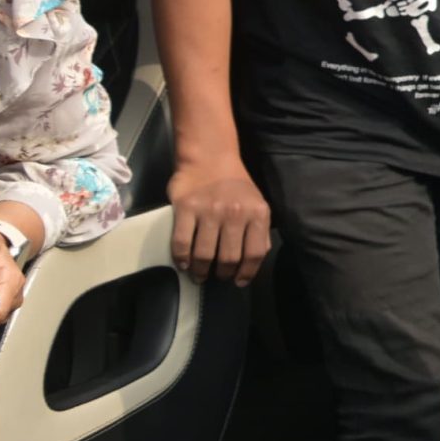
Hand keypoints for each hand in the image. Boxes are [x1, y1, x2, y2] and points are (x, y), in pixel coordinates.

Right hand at [167, 159, 271, 285]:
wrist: (209, 158)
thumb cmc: (235, 185)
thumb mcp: (257, 204)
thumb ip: (258, 231)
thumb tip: (252, 263)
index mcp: (257, 213)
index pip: (255, 253)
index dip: (247, 273)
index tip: (238, 281)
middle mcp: (235, 213)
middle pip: (228, 258)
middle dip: (222, 274)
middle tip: (217, 277)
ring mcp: (209, 211)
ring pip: (203, 254)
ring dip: (200, 271)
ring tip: (199, 274)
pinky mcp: (185, 208)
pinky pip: (181, 242)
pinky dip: (181, 258)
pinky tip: (184, 263)